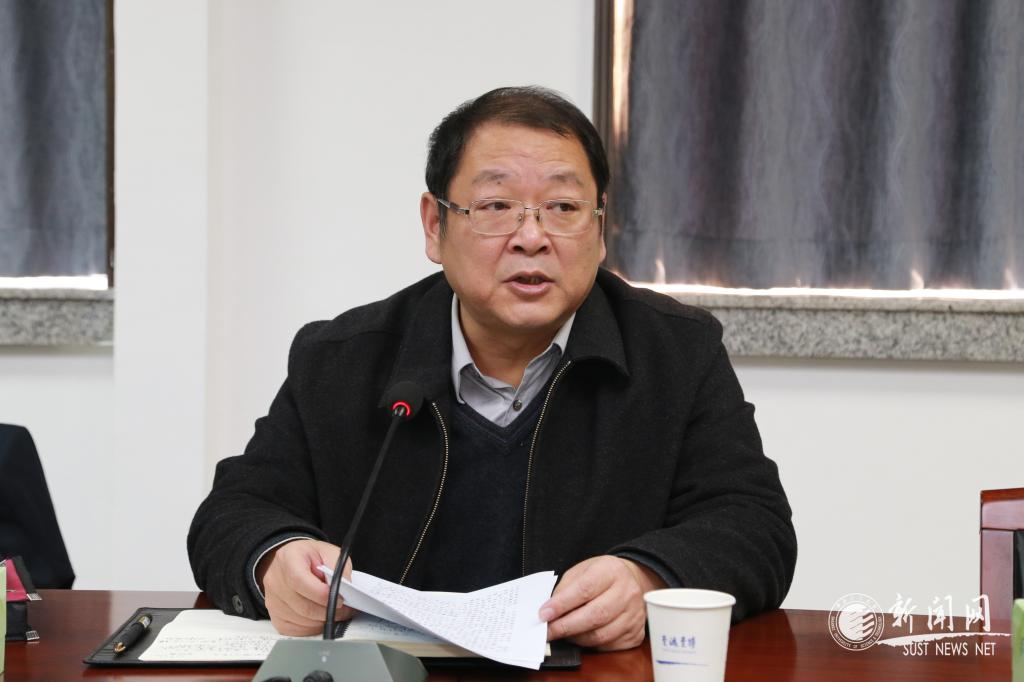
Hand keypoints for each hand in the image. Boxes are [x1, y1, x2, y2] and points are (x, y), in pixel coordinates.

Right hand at [255, 539, 354, 635]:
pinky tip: (321, 617)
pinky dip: (314, 627)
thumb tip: (346, 588)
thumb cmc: (309, 557)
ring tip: (336, 611)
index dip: (322, 594)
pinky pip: (297, 631)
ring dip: (323, 620)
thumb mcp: (328, 552)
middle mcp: (276, 581)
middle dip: (329, 611)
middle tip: (345, 609)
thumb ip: (339, 567)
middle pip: (303, 607)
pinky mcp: (276, 618)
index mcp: (288, 559)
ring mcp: (273, 602)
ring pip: (302, 621)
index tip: (340, 598)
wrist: (289, 563)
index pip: (300, 581)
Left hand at [539, 555, 665, 650]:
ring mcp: (635, 615)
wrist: (631, 581)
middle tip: (548, 631)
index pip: (584, 589)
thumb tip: (549, 612)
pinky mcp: (636, 633)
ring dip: (576, 638)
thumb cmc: (602, 576)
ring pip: (601, 635)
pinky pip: (609, 646)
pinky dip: (590, 645)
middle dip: (566, 626)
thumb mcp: (582, 571)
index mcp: (611, 570)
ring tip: (563, 634)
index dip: (562, 604)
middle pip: (595, 615)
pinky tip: (581, 637)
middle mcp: (627, 592)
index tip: (544, 614)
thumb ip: (565, 589)